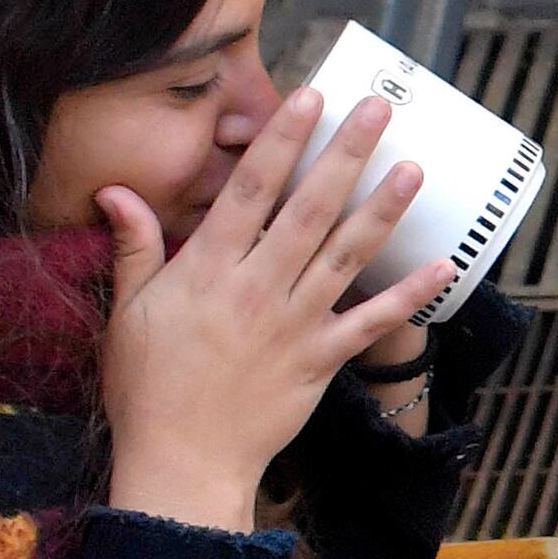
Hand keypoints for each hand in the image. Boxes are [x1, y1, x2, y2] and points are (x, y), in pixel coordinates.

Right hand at [97, 87, 424, 531]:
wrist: (182, 461)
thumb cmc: (148, 387)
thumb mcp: (128, 313)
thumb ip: (133, 248)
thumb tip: (114, 191)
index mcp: (208, 268)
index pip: (251, 189)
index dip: (283, 140)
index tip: (311, 97)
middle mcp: (257, 287)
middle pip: (309, 209)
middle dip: (345, 154)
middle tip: (378, 110)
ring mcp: (294, 324)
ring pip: (346, 254)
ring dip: (383, 209)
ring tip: (414, 168)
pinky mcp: (320, 361)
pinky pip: (371, 323)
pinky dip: (409, 296)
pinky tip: (443, 266)